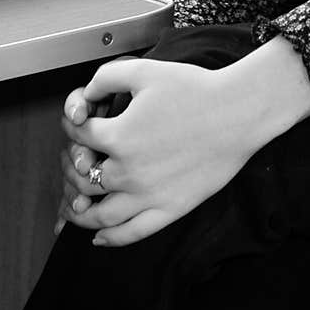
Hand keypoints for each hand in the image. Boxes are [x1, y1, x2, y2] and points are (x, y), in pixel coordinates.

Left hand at [56, 37, 309, 247]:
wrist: (238, 112)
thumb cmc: (195, 90)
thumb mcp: (144, 71)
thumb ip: (105, 78)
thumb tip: (84, 94)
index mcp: (118, 136)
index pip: (78, 136)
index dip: (71, 125)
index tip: (77, 122)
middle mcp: (127, 170)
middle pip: (82, 177)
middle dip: (71, 167)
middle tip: (73, 160)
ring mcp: (147, 195)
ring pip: (98, 215)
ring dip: (79, 212)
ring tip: (74, 207)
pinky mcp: (170, 209)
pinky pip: (131, 233)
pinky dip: (110, 238)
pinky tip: (99, 238)